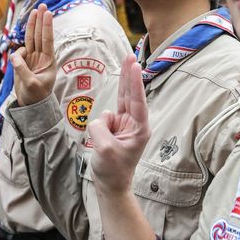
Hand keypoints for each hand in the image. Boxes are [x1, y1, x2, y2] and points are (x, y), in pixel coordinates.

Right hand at [11, 4, 55, 105]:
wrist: (31, 104)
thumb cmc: (36, 96)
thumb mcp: (30, 85)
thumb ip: (23, 69)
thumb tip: (15, 55)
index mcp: (48, 61)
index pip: (47, 40)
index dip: (46, 26)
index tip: (48, 13)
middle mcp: (41, 56)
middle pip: (40, 34)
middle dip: (41, 20)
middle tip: (43, 5)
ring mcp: (33, 58)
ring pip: (31, 38)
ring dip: (32, 25)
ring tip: (34, 11)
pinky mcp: (24, 62)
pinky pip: (20, 51)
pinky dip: (18, 51)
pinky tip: (17, 62)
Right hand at [88, 55, 150, 194]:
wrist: (111, 185)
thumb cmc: (113, 170)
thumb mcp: (104, 149)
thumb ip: (101, 127)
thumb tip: (103, 118)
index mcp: (140, 129)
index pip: (137, 100)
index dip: (135, 81)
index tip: (134, 64)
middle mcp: (135, 123)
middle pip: (130, 94)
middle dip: (128, 75)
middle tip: (130, 55)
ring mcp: (125, 124)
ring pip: (115, 106)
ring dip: (106, 121)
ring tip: (106, 145)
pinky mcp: (116, 126)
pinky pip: (104, 118)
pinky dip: (99, 127)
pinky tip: (102, 142)